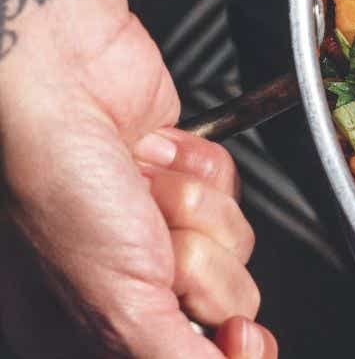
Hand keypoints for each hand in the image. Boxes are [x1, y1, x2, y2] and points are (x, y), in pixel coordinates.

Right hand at [0, 14, 274, 357]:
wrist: (63, 80)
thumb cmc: (59, 180)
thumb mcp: (119, 305)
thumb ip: (173, 356)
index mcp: (100, 323)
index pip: (196, 356)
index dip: (227, 348)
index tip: (239, 334)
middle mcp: (132, 277)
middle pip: (229, 299)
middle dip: (200, 259)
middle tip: (151, 235)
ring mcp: (161, 222)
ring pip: (236, 239)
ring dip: (196, 207)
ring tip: (144, 187)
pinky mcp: (185, 172)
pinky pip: (233, 186)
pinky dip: (202, 167)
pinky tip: (157, 155)